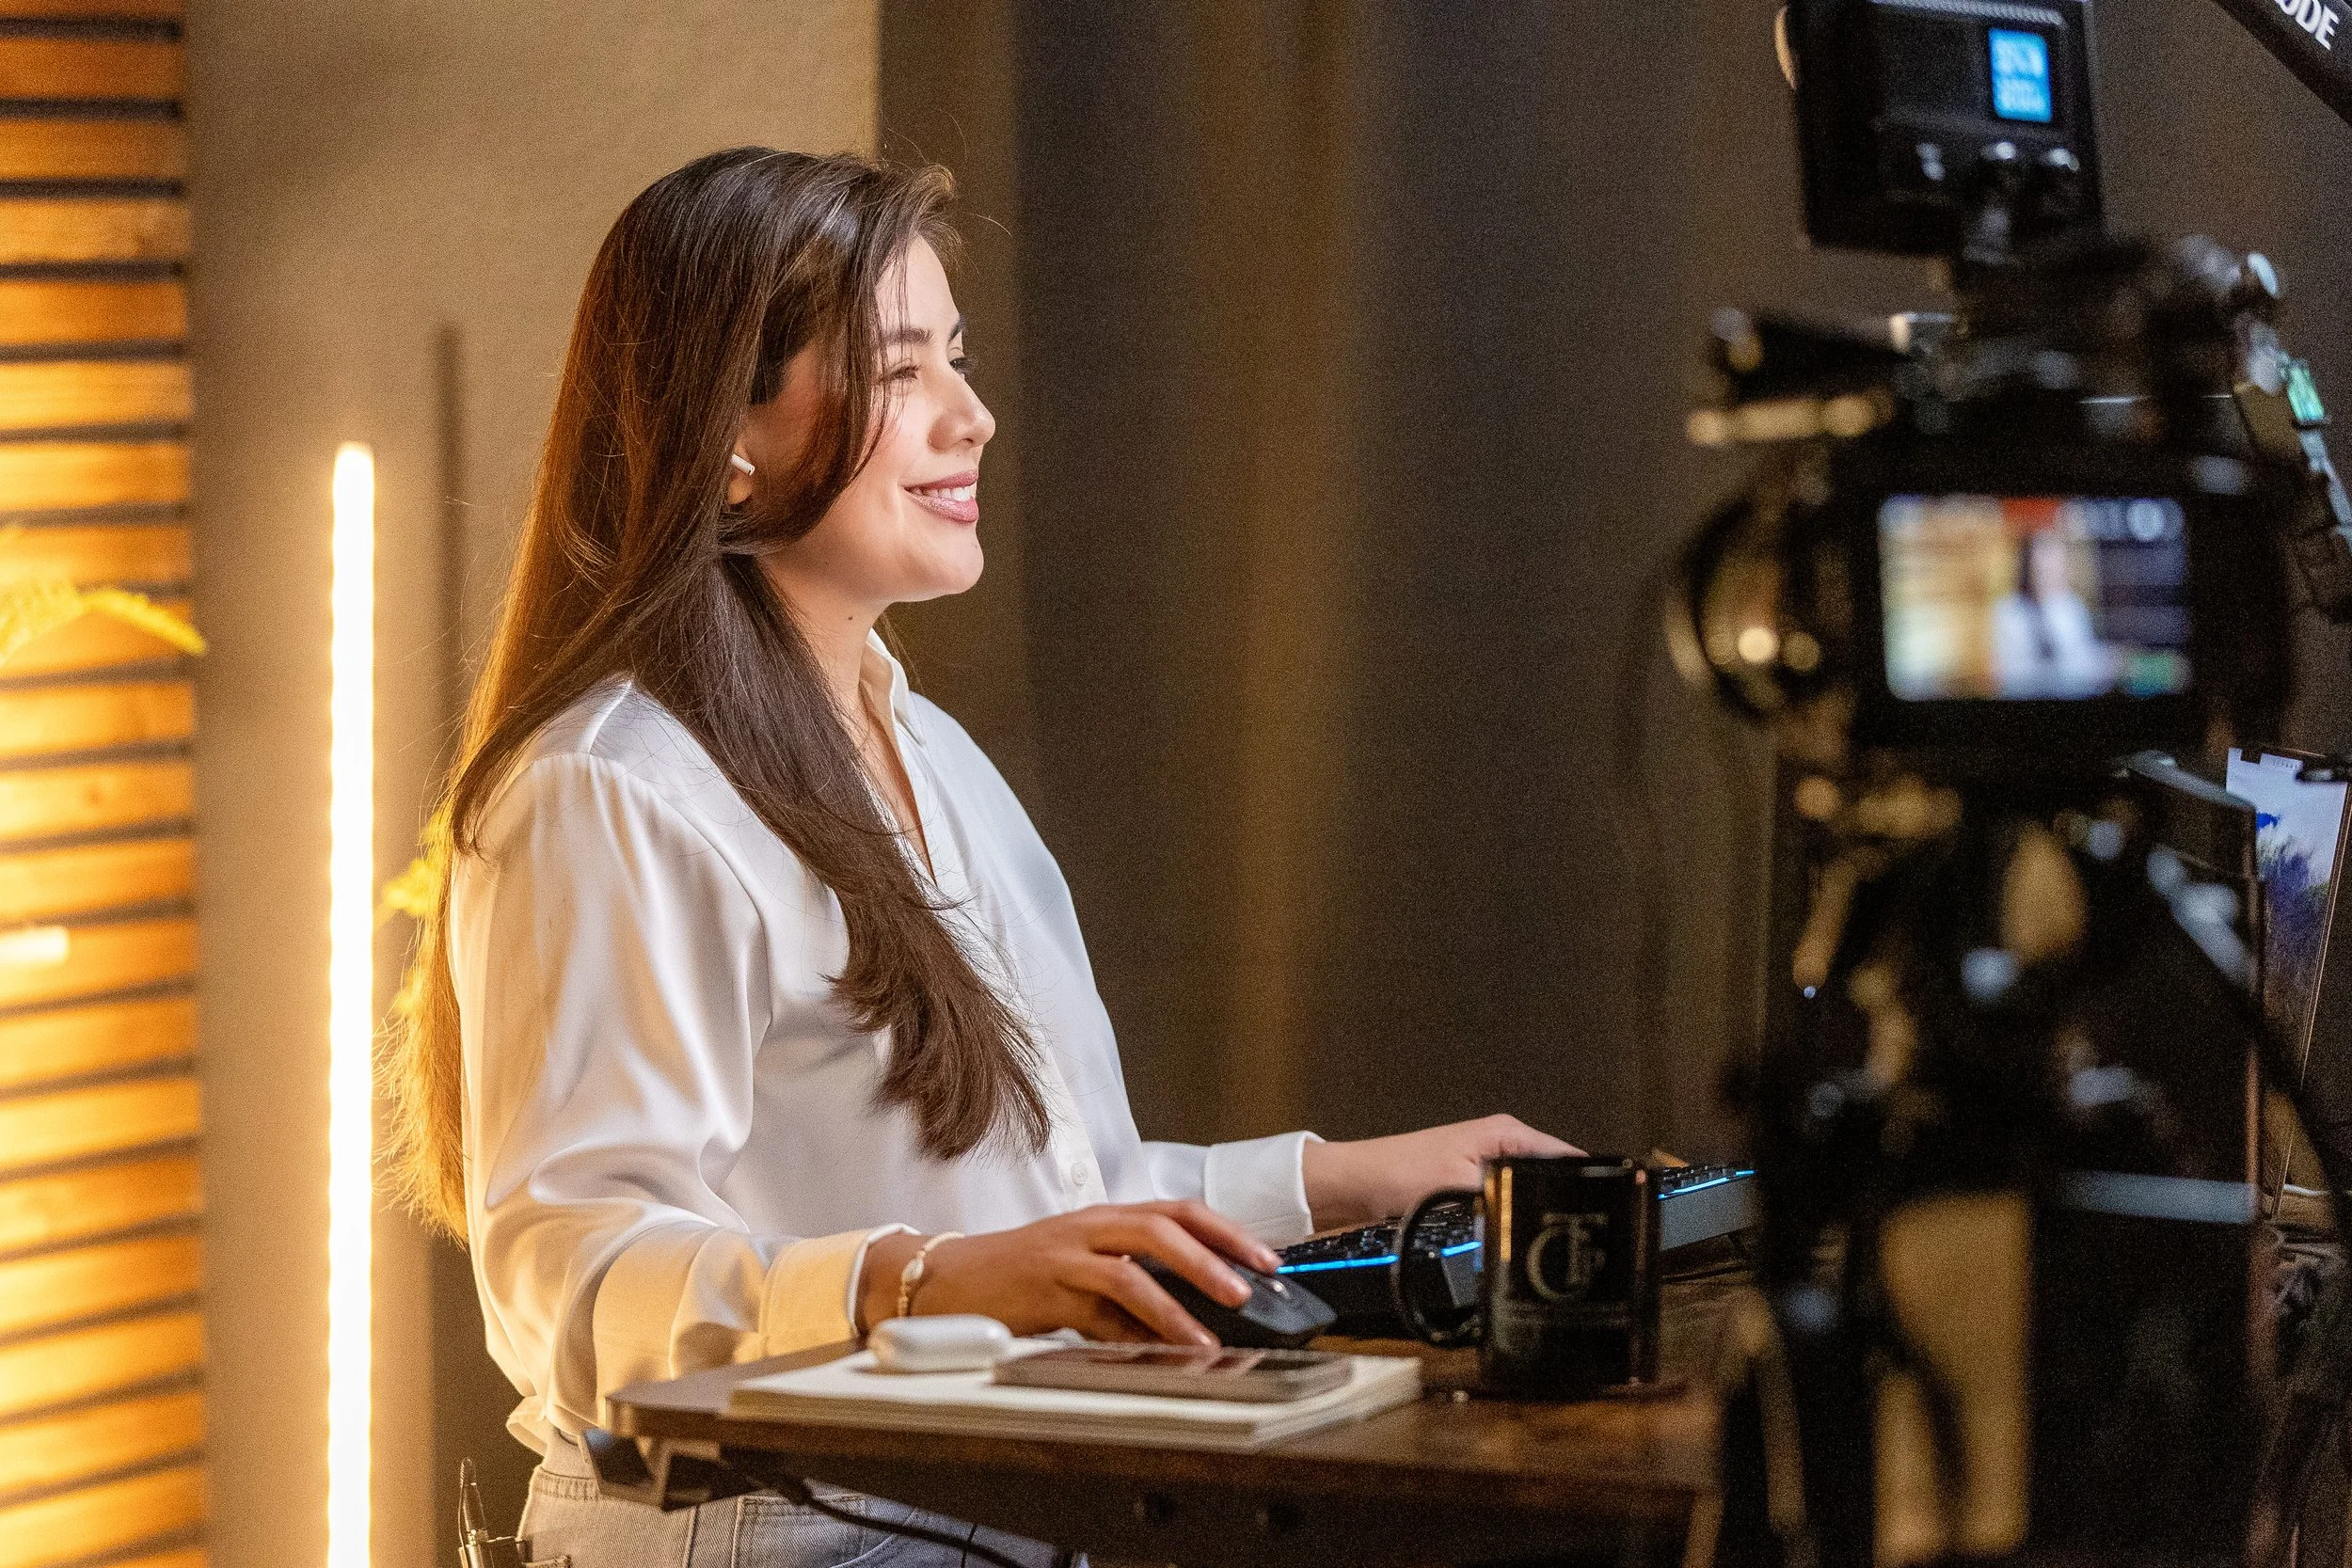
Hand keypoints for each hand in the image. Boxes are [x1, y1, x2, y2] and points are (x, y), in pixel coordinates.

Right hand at [861, 1201, 1283, 1346]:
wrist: (945, 1281)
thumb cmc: (1016, 1280)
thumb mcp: (1082, 1281)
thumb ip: (1128, 1297)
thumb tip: (1184, 1322)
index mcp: (1104, 1218)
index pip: (1177, 1210)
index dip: (1225, 1229)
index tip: (1265, 1255)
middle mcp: (1090, 1224)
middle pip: (1165, 1222)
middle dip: (1218, 1249)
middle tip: (1255, 1280)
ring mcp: (1068, 1250)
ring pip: (1138, 1258)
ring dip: (1186, 1288)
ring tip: (1220, 1318)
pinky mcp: (1047, 1283)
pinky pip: (1104, 1298)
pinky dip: (1143, 1320)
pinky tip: (1167, 1343)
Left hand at [1300, 1114, 1582, 1230]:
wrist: (1353, 1187)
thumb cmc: (1399, 1176)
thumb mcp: (1458, 1188)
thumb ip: (1504, 1198)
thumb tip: (1540, 1215)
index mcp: (1508, 1133)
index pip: (1567, 1156)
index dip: (1590, 1183)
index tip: (1616, 1210)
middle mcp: (1504, 1144)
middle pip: (1553, 1176)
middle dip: (1568, 1204)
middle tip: (1592, 1240)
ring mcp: (1489, 1166)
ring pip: (1531, 1193)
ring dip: (1540, 1215)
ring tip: (1565, 1246)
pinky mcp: (1474, 1188)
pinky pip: (1509, 1204)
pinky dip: (1517, 1220)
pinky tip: (1525, 1243)